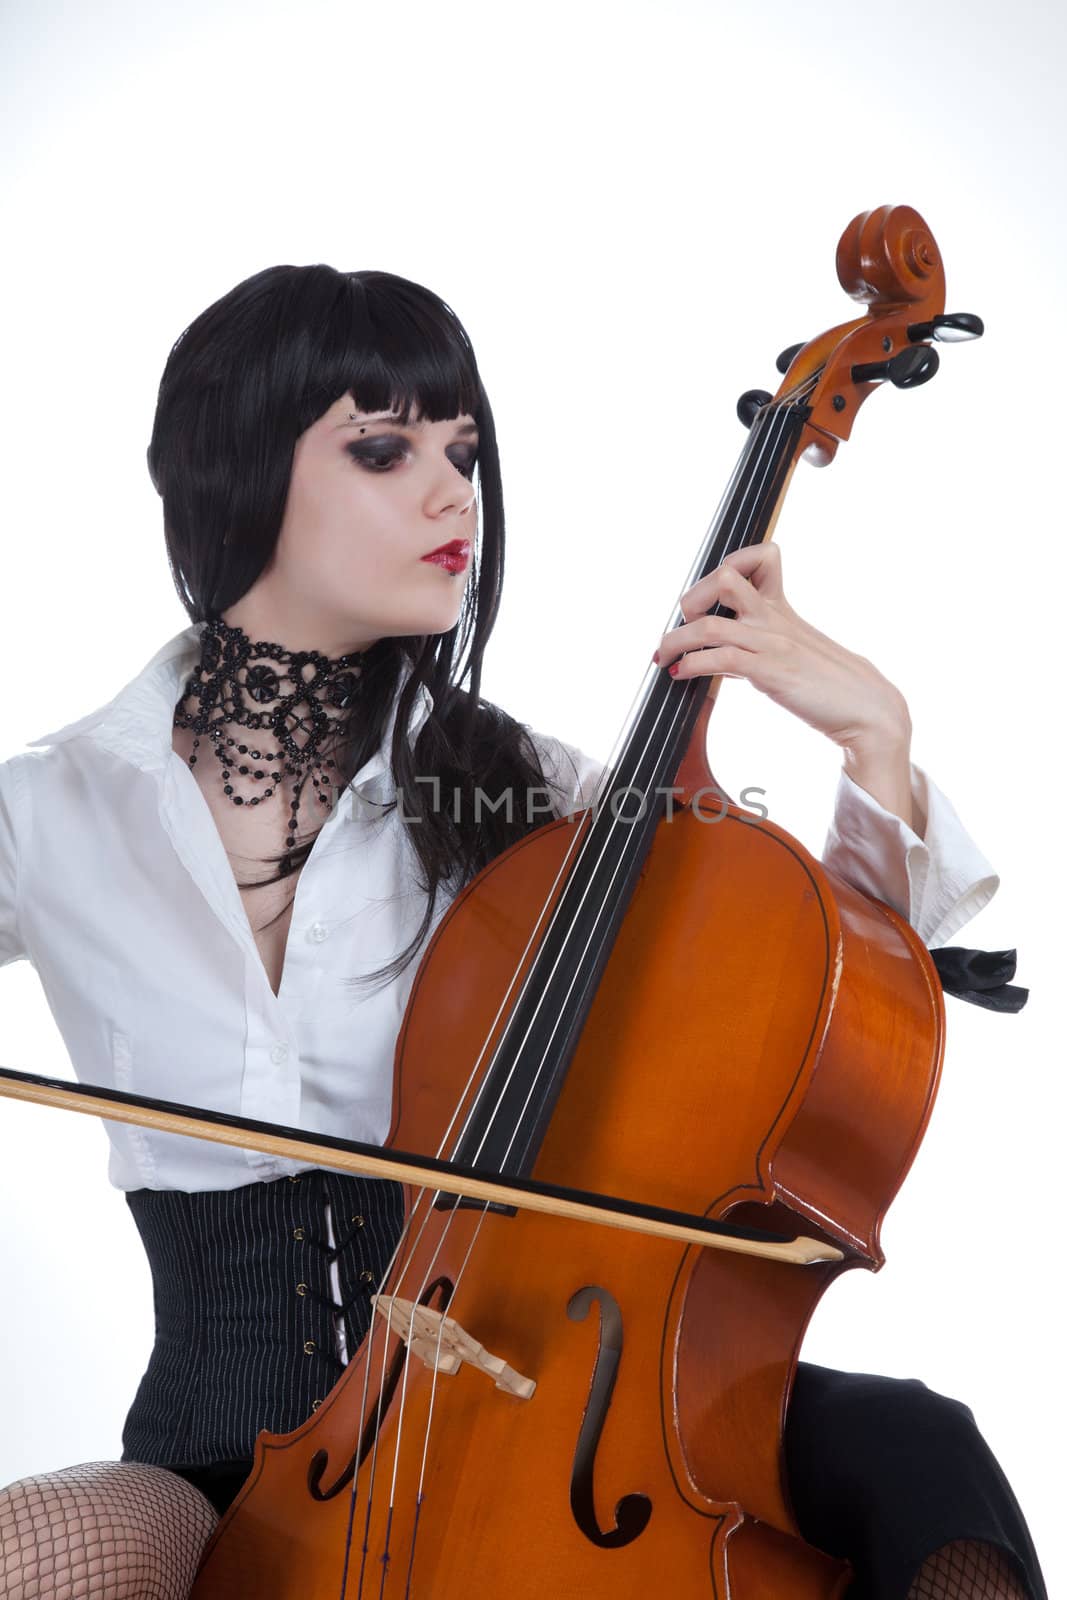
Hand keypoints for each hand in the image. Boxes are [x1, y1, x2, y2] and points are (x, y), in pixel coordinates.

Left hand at [653, 543, 914, 824]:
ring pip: (710, 623)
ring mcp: (773, 643)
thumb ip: (756, 644)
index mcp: (782, 608)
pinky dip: (692, 664)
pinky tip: (681, 674)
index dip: (728, 566)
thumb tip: (717, 656)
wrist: (867, 709)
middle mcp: (775, 618)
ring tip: (663, 657)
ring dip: (675, 640)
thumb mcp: (792, 651)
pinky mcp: (772, 671)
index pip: (761, 557)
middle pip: (725, 578)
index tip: (705, 600)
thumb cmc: (830, 685)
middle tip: (677, 628)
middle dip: (690, 600)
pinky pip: (721, 658)